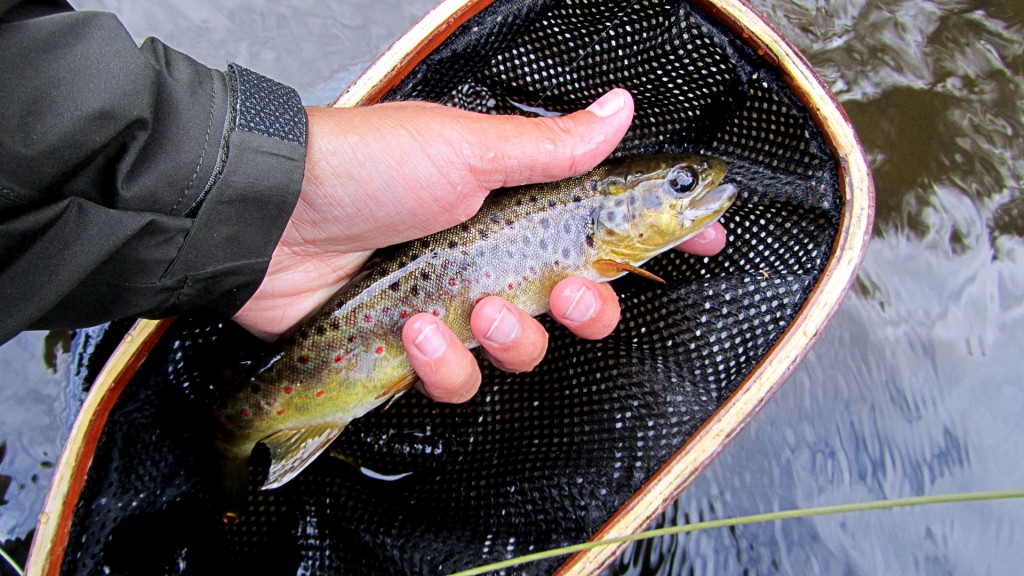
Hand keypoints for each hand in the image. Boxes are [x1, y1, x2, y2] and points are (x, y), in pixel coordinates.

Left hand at [232, 89, 726, 402]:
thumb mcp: (467, 149)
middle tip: (577, 295)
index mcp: (517, 204)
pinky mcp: (413, 348)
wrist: (271, 216)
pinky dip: (443, 361)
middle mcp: (494, 256)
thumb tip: (620, 108)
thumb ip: (552, 146)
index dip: (659, 234)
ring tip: (471, 308)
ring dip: (509, 337)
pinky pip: (457, 379)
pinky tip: (416, 328)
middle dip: (592, 308)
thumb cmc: (366, 166)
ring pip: (523, 350)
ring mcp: (456, 304)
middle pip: (579, 303)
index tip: (708, 236)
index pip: (605, 222)